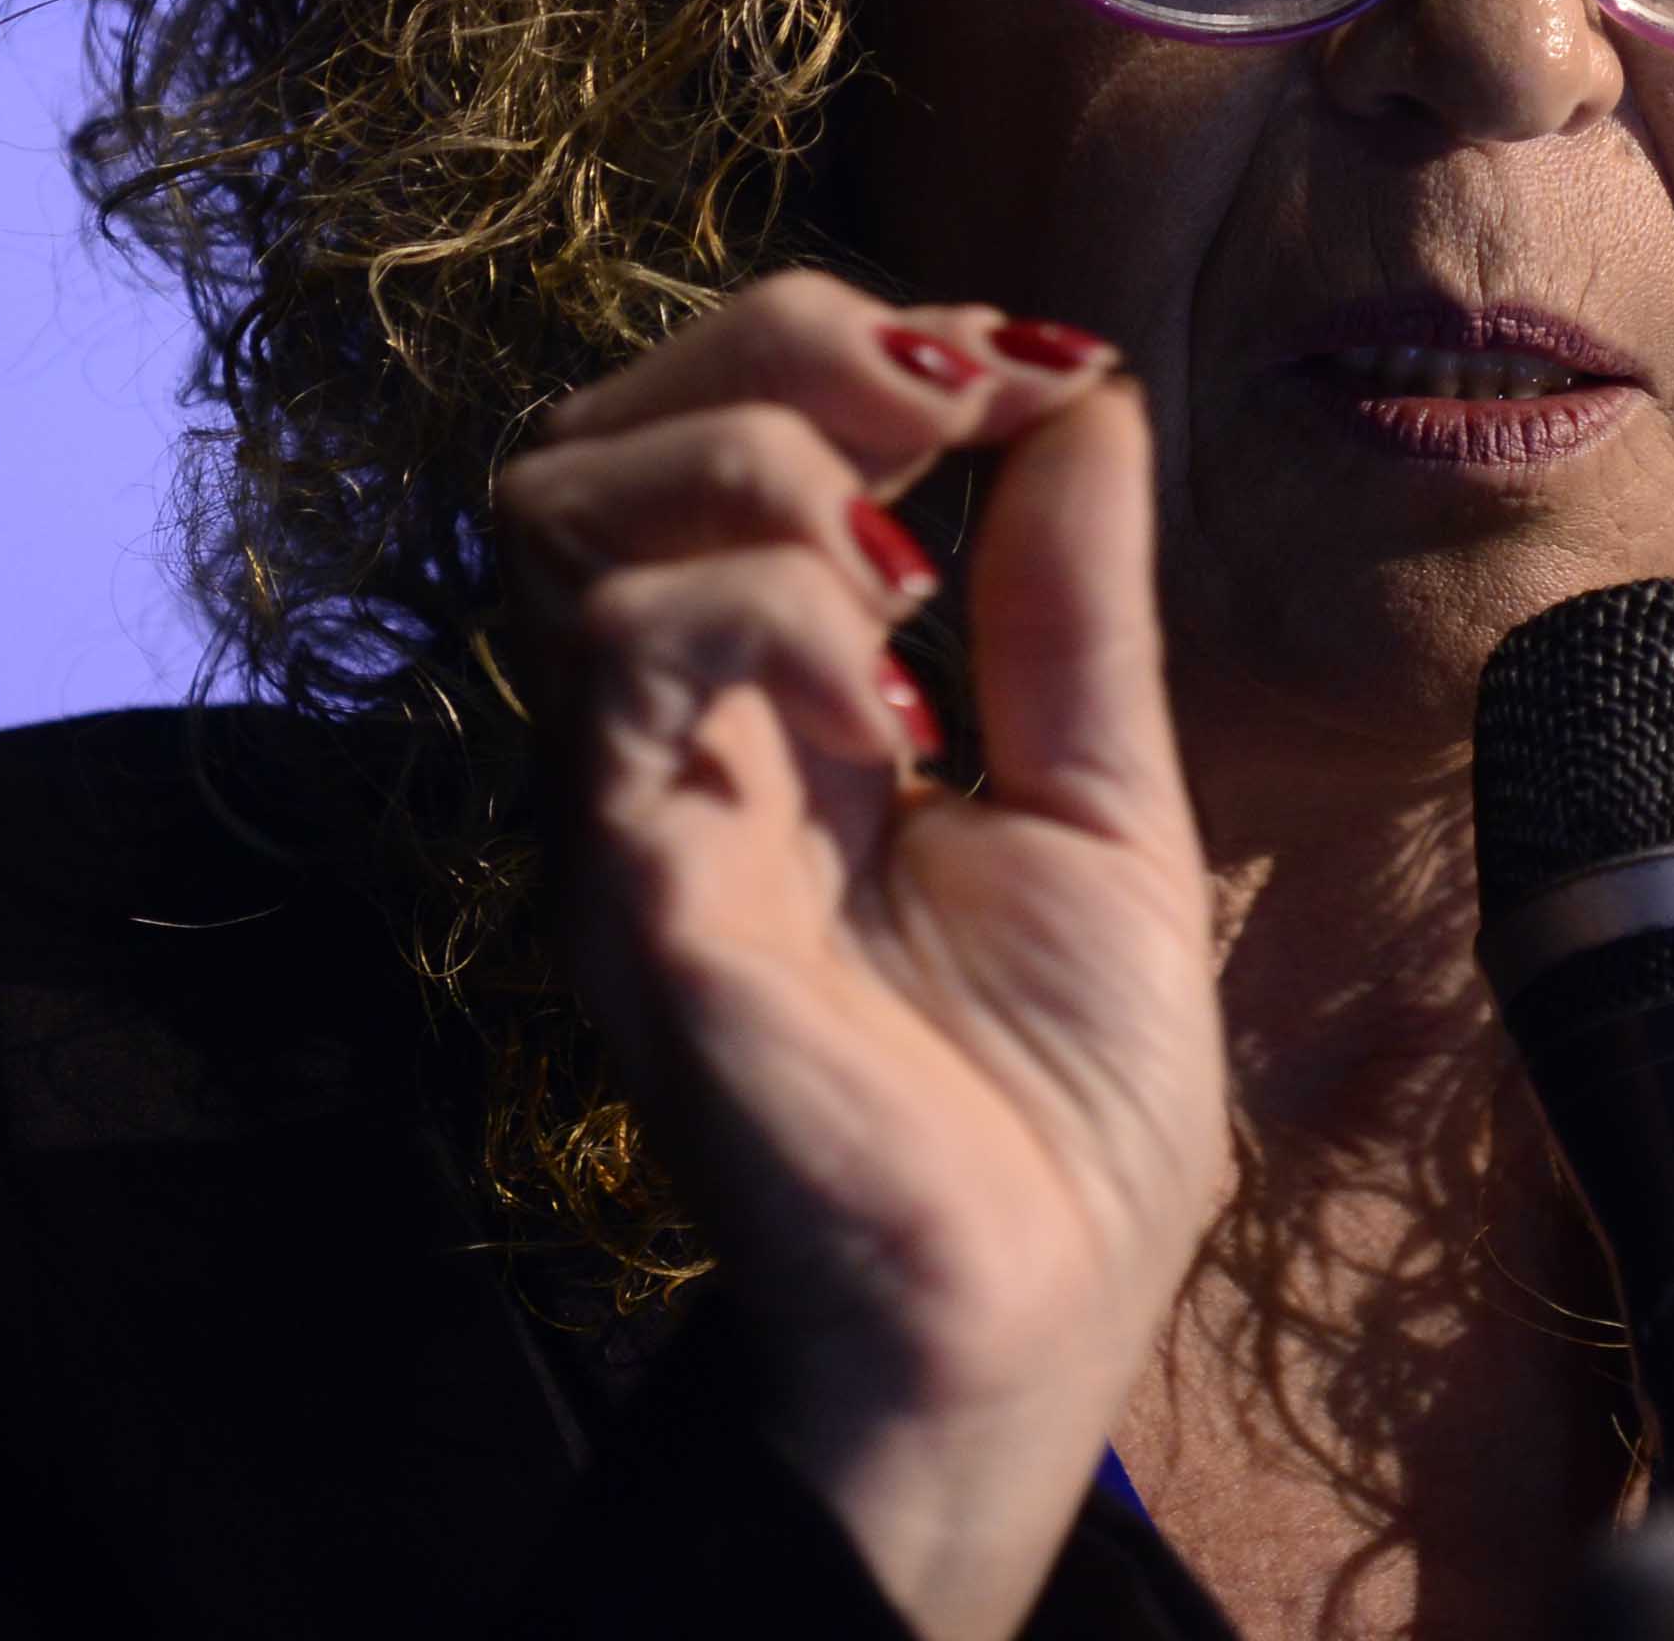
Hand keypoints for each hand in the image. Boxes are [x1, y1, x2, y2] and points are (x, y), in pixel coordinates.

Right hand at [502, 273, 1227, 1640]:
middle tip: (947, 404)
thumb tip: (1079, 392)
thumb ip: (1070, 601)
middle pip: (600, 429)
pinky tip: (889, 704)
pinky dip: (763, 612)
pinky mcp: (633, 888)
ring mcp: (636, 803)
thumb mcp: (1109, 796)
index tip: (1022, 365)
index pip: (713, 427)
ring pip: (564, 507)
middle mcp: (675, 733)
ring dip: (759, 464)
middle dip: (777, 349)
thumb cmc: (1062, 1111)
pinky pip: (622, 666)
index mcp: (779, 701)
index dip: (849, 343)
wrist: (1031, 1328)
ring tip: (905, 561)